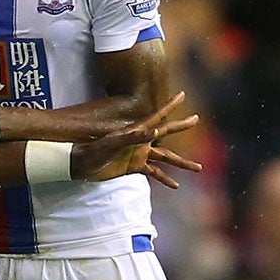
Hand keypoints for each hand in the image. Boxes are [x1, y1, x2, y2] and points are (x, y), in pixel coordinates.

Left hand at [72, 93, 203, 187]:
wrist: (80, 164)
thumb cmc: (93, 150)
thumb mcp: (112, 143)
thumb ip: (133, 138)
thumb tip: (155, 132)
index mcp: (136, 130)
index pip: (157, 116)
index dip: (170, 105)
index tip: (182, 94)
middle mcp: (141, 141)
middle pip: (166, 132)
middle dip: (181, 126)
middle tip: (197, 119)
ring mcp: (139, 154)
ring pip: (166, 157)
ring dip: (181, 163)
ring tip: (199, 168)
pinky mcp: (134, 167)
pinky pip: (154, 172)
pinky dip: (165, 178)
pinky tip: (175, 185)